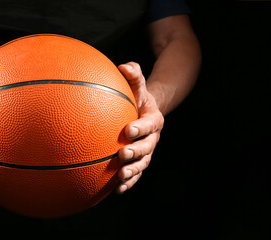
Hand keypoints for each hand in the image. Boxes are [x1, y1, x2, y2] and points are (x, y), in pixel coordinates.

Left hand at [116, 62, 163, 193]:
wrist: (145, 112)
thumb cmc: (137, 96)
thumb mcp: (138, 85)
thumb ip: (133, 75)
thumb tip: (123, 66)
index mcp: (154, 119)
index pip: (149, 124)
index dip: (140, 128)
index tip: (128, 130)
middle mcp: (153, 137)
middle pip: (148, 147)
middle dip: (136, 152)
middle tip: (122, 154)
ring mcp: (148, 151)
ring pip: (143, 164)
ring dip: (133, 172)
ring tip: (121, 177)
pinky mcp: (141, 161)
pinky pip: (136, 174)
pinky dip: (129, 183)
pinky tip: (116, 190)